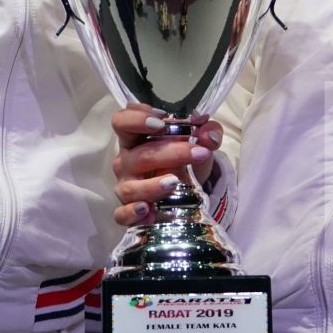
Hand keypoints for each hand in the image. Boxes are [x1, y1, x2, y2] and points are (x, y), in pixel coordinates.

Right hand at [110, 105, 221, 226]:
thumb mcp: (200, 143)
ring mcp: (125, 187)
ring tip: (174, 183)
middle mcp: (126, 161)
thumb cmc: (184, 159)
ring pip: (130, 188)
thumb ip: (208, 132)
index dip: (136, 118)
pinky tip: (148, 211)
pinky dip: (132, 214)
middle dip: (169, 152)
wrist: (188, 190)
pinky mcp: (128, 211)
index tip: (162, 121)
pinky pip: (122, 214)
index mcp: (136, 138)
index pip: (122, 121)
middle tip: (198, 153)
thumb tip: (210, 134)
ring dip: (151, 186)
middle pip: (138, 155)